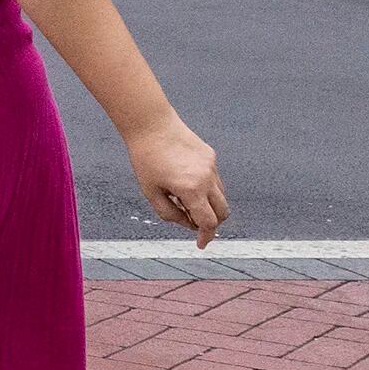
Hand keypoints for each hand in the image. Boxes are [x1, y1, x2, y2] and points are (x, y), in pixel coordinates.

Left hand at [125, 116, 225, 244]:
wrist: (151, 125)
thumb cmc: (146, 158)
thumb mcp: (150, 192)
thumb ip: (169, 214)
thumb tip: (188, 224)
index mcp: (191, 190)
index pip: (208, 222)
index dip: (205, 236)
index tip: (201, 244)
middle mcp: (207, 179)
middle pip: (222, 212)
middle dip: (212, 223)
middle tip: (193, 222)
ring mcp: (212, 167)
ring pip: (221, 196)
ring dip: (210, 205)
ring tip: (184, 199)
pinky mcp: (211, 156)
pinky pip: (215, 180)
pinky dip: (208, 189)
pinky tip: (186, 182)